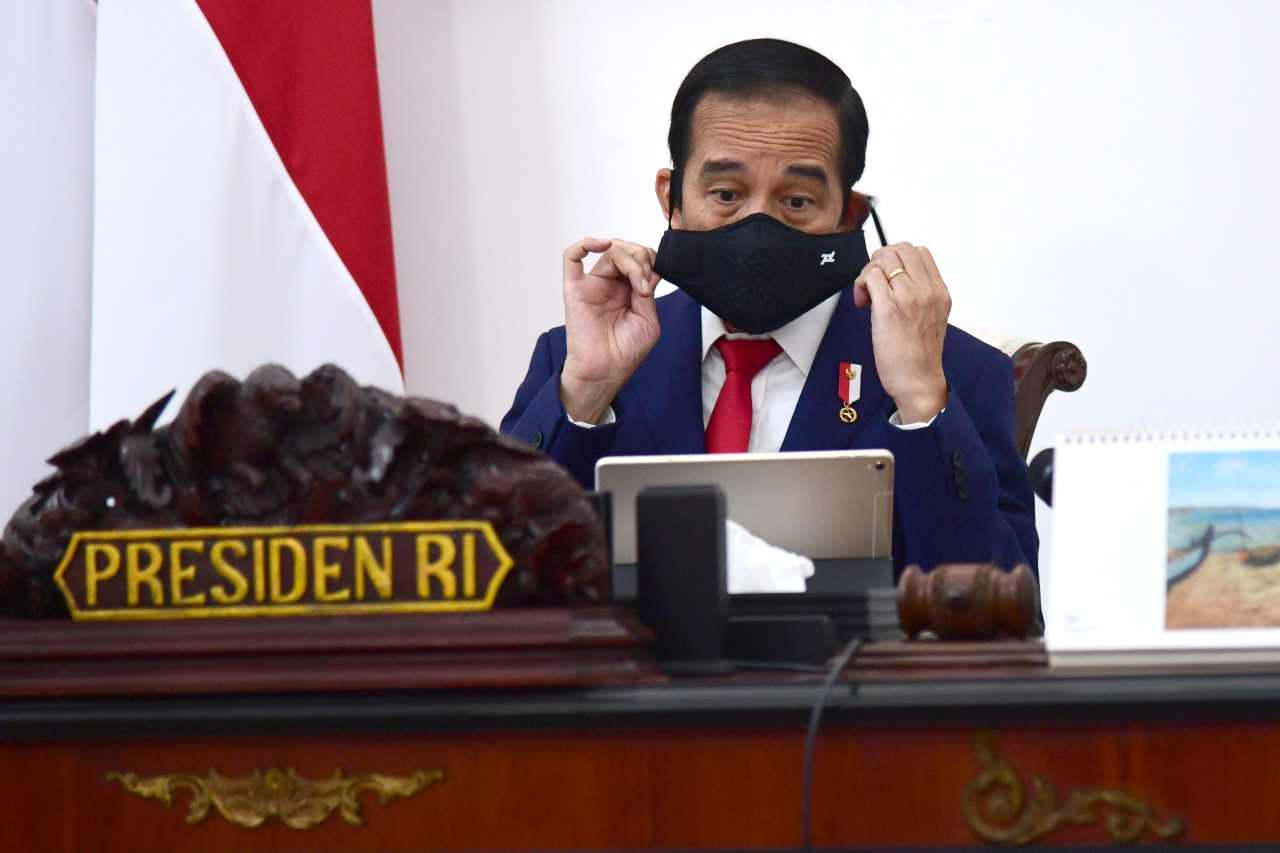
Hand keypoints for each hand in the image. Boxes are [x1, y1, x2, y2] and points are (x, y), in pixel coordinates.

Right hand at [560, 238, 661, 423]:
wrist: (606, 371)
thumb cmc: (625, 352)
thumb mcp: (648, 320)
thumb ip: (647, 291)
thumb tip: (647, 268)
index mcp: (627, 290)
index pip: (639, 259)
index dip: (650, 261)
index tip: (653, 281)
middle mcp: (610, 284)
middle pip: (626, 250)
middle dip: (641, 258)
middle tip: (645, 282)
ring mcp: (592, 284)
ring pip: (609, 251)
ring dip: (630, 261)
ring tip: (637, 284)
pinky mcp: (575, 288)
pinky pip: (571, 257)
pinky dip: (586, 243)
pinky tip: (603, 244)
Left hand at [853, 242, 950, 422]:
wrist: (918, 381)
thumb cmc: (920, 356)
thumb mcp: (933, 318)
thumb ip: (921, 296)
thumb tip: (895, 282)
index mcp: (940, 292)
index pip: (919, 252)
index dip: (898, 258)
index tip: (889, 276)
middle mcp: (927, 291)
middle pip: (901, 249)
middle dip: (881, 260)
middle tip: (874, 281)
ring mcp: (908, 298)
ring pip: (884, 259)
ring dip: (869, 272)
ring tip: (867, 293)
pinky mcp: (888, 308)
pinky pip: (872, 277)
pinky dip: (862, 283)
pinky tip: (863, 301)